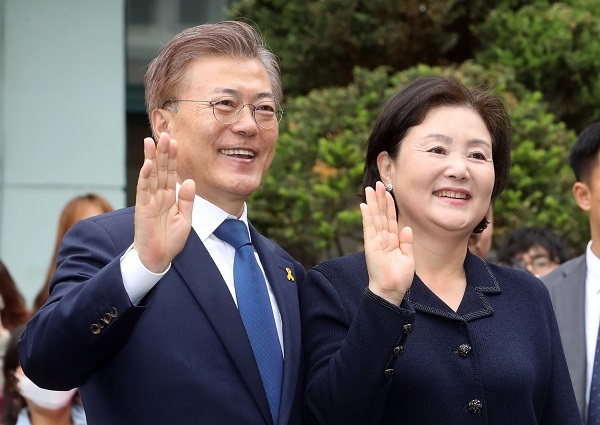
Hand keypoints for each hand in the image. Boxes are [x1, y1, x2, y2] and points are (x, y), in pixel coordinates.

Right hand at [134, 132, 195, 272]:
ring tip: (152, 141)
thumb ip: (187, 200)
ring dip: (152, 158)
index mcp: (169, 197)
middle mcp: (158, 196)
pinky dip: (145, 177)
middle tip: (164, 133)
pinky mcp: (142, 209)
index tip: (175, 141)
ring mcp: (149, 201)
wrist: (158, 259)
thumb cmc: (170, 241)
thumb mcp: (185, 219)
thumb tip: (189, 181)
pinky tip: (148, 164)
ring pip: (151, 175)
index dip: (173, 158)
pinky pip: (144, 190)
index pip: (171, 173)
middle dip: (162, 152)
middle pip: (160, 169)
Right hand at [360, 181, 413, 305]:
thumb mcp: (408, 258)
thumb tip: (407, 227)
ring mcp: (375, 241)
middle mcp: (382, 238)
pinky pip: (369, 228)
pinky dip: (367, 216)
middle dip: (380, 198)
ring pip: (375, 217)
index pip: (390, 218)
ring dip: (373, 202)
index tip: (388, 191)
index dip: (390, 204)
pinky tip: (364, 205)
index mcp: (392, 240)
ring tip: (371, 188)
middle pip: (381, 214)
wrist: (392, 291)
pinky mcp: (371, 246)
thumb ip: (406, 242)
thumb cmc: (399, 278)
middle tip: (379, 183)